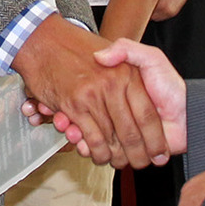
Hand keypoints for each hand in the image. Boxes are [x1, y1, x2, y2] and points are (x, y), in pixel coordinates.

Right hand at [11, 15, 167, 167]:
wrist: (45, 43)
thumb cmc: (95, 50)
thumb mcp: (126, 44)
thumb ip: (131, 51)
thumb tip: (129, 74)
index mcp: (130, 75)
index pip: (148, 115)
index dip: (154, 138)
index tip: (159, 152)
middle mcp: (113, 86)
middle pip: (132, 133)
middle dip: (137, 154)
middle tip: (140, 162)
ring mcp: (93, 96)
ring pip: (111, 139)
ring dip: (115, 156)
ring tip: (119, 161)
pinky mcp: (75, 106)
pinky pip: (90, 137)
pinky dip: (94, 151)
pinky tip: (96, 153)